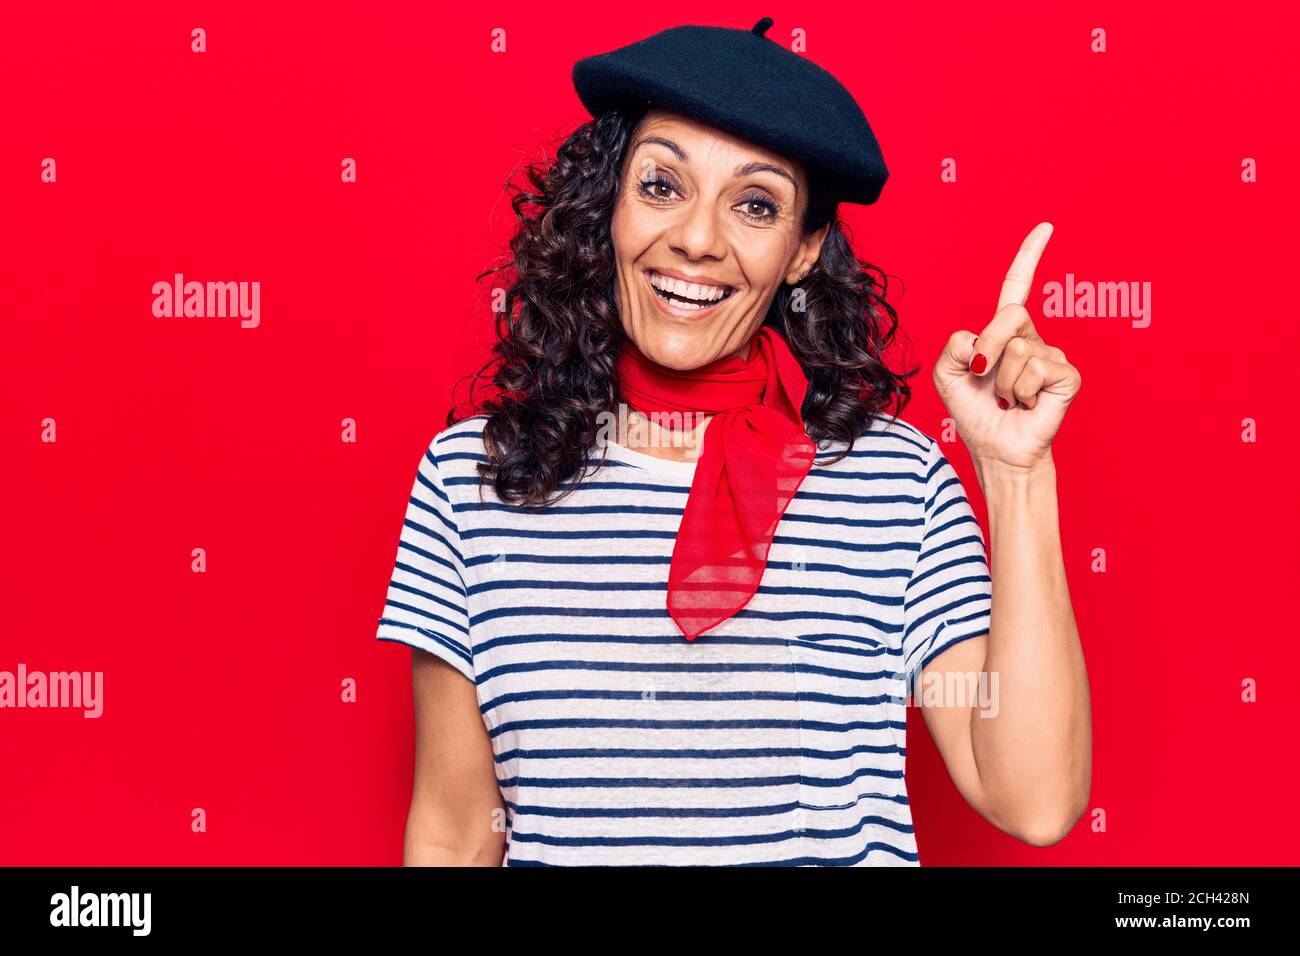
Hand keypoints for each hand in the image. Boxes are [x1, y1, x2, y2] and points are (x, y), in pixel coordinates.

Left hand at [932, 222, 1081, 472]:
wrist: (995, 450)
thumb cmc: (975, 414)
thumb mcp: (947, 376)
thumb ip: (952, 348)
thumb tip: (975, 338)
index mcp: (1005, 332)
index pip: (1018, 287)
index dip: (1030, 256)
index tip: (1046, 227)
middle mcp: (1032, 338)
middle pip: (1009, 315)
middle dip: (987, 346)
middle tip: (982, 375)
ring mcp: (1052, 356)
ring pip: (1018, 349)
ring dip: (1001, 381)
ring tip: (1006, 399)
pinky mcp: (1066, 377)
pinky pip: (1036, 368)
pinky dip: (1020, 391)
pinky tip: (1024, 404)